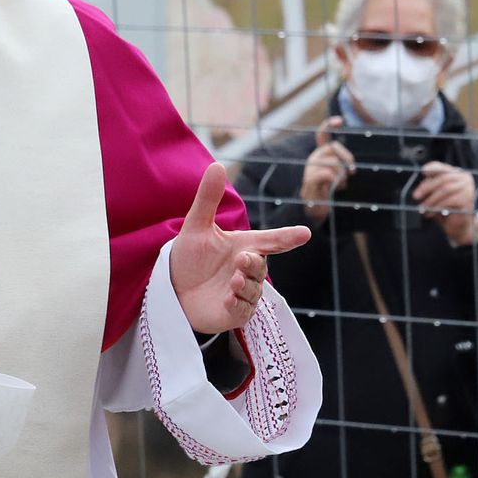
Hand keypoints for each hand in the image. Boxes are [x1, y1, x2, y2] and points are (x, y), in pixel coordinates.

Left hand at [172, 162, 310, 332]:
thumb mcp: (196, 226)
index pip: (272, 241)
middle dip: (255, 263)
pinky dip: (238, 303)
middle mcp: (248, 270)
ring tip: (234, 281)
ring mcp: (244, 293)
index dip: (289, 236)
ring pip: (255, 289)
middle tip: (243, 259)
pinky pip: (243, 310)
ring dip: (247, 284)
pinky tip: (228, 298)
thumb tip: (217, 164)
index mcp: (245, 246)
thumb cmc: (189, 257)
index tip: (305, 232)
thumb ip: (207, 199)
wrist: (171, 289)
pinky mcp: (234, 313)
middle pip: (262, 265)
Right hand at [300, 117, 354, 222]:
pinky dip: (333, 179)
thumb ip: (341, 165)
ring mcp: (310, 169)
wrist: (314, 207)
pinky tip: (334, 186)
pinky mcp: (310, 180)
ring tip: (341, 184)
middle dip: (347, 158)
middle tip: (352, 172)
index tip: (339, 120)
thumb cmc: (327, 189)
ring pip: (333, 162)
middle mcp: (313, 158)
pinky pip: (325, 174)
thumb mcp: (336, 174)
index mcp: (320, 155)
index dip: (329, 125)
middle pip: (334, 148)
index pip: (321, 135)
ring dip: (341, 174)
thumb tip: (350, 167)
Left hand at [412, 160, 477, 244]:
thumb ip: (430, 186)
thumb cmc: (445, 208)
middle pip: (442, 179)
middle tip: (416, 196)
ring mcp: (469, 188)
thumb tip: (422, 183)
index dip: (433, 168)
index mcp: (456, 174)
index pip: (443, 167)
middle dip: (426, 187)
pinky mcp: (468, 200)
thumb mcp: (435, 195)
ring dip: (431, 200)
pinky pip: (449, 200)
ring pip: (445, 189)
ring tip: (422, 208)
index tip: (423, 171)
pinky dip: (437, 207)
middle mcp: (465, 178)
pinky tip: (430, 213)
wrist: (458, 226)